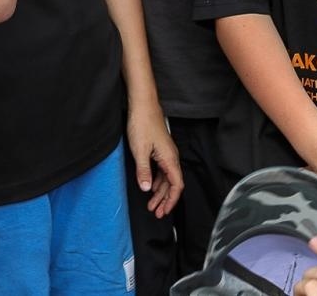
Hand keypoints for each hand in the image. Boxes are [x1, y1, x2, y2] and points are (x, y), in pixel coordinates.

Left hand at [126, 101, 183, 218]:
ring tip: (151, 203)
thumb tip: (146, 189)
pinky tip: (150, 185)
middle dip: (165, 200)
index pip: (177, 185)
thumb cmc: (143, 124)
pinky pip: (162, 170)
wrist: (143, 104)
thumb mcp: (140, 150)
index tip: (164, 211)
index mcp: (170, 159)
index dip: (172, 200)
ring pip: (167, 177)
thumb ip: (144, 171)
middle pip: (172, 184)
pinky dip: (157, 180)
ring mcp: (166, 153)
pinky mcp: (160, 149)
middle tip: (157, 213)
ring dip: (160, 192)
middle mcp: (171, 157)